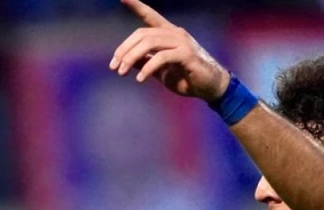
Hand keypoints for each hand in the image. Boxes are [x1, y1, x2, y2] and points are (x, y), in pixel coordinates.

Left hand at [110, 0, 230, 100]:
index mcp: (168, 34)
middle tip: (114, 67)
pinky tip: (140, 79)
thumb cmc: (185, 78)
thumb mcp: (160, 71)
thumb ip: (146, 62)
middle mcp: (175, 33)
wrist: (210, 88)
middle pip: (143, 34)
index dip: (136, 5)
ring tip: (122, 72)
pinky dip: (148, 68)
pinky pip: (162, 57)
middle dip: (125, 50)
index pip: (150, 16)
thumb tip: (128, 60)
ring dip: (132, 58)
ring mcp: (182, 42)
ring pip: (150, 43)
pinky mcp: (187, 55)